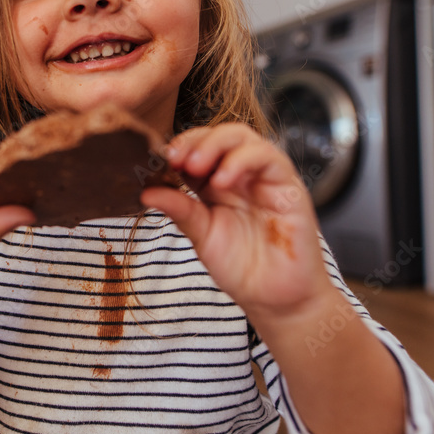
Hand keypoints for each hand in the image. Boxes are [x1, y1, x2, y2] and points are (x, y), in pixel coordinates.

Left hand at [141, 123, 333, 318]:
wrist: (273, 298)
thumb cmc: (241, 267)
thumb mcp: (201, 236)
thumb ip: (179, 210)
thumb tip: (145, 191)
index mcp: (216, 183)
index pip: (198, 148)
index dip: (178, 147)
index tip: (156, 159)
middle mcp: (241, 174)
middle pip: (220, 134)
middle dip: (194, 140)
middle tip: (173, 158)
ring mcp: (265, 178)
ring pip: (243, 137)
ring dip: (214, 144)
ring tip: (194, 166)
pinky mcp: (288, 186)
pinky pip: (268, 157)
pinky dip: (241, 161)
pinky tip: (222, 181)